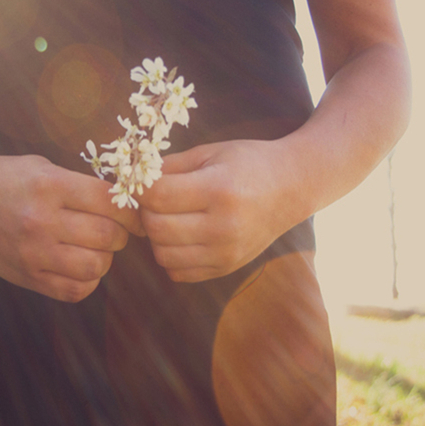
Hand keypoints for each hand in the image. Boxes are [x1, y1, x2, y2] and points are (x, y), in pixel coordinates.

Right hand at [0, 154, 143, 301]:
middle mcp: (41, 220)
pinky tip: (82, 266)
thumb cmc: (14, 178)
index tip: (136, 214)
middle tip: (116, 230)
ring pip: (95, 266)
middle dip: (121, 234)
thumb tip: (132, 206)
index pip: (109, 201)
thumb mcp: (48, 168)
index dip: (132, 210)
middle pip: (107, 235)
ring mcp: (32, 252)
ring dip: (105, 258)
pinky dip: (88, 281)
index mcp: (50, 185)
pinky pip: (74, 290)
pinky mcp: (26, 275)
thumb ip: (84, 186)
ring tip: (97, 248)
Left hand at [137, 140, 308, 282]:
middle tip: (156, 200)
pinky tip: (182, 236)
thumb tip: (132, 178)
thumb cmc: (249, 163)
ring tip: (169, 217)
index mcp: (218, 190)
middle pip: (156, 228)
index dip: (141, 188)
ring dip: (157, 236)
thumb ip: (170, 166)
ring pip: (162, 255)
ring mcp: (226, 252)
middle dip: (146, 212)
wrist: (292, 187)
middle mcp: (223, 227)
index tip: (143, 182)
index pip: (158, 196)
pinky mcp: (227, 268)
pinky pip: (178, 272)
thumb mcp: (210, 152)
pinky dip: (171, 256)